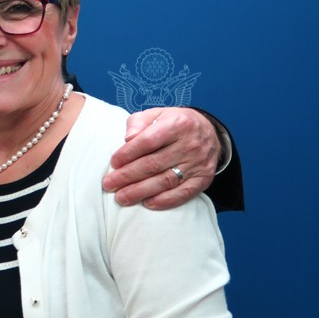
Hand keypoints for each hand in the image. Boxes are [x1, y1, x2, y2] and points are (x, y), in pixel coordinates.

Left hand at [102, 107, 219, 209]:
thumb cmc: (173, 123)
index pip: (148, 141)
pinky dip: (164, 200)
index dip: (128, 154)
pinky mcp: (204, 178)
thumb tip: (127, 139)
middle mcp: (189, 144)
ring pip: (166, 181)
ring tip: (122, 197)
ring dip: (141, 191)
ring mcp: (198, 163)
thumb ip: (138, 122)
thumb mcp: (156, 114)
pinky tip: (147, 203)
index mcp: (177, 124)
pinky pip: (183, 193)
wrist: (209, 131)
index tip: (113, 163)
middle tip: (109, 185)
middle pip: (154, 164)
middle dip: (128, 176)